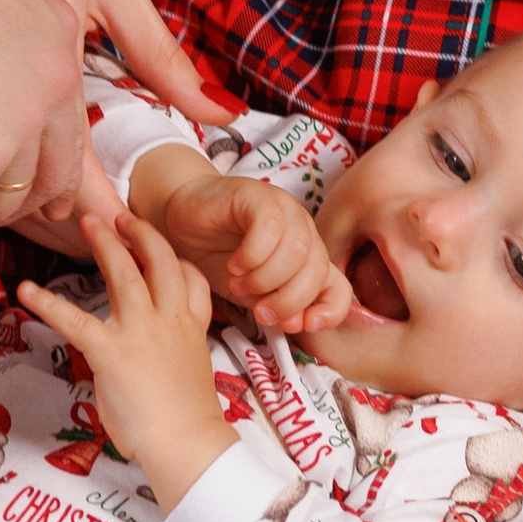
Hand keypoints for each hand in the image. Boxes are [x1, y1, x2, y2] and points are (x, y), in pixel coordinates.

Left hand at [18, 210, 229, 510]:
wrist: (187, 443)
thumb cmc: (188, 422)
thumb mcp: (191, 374)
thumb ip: (173, 353)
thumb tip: (152, 358)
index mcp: (192, 328)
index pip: (192, 280)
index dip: (177, 260)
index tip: (164, 249)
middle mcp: (170, 320)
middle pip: (160, 262)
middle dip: (141, 234)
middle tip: (121, 217)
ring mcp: (141, 332)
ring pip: (125, 274)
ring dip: (106, 245)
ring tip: (88, 223)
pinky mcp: (111, 351)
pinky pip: (74, 320)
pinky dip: (47, 303)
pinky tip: (26, 290)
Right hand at [133, 156, 353, 341]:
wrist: (183, 220)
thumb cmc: (218, 255)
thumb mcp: (253, 294)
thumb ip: (277, 307)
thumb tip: (296, 324)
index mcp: (309, 257)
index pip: (339, 287)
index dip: (329, 310)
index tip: (302, 325)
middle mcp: (304, 231)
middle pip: (316, 271)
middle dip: (289, 300)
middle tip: (260, 312)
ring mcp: (284, 209)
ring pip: (296, 251)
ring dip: (265, 279)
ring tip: (239, 284)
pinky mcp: (259, 195)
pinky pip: (270, 228)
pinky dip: (252, 255)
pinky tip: (235, 264)